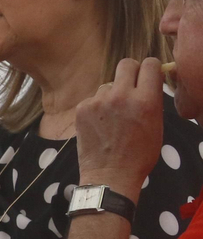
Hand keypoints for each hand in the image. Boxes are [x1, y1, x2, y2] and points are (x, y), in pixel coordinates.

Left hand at [75, 56, 164, 198]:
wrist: (111, 174)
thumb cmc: (139, 154)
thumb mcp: (156, 125)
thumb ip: (152, 99)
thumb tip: (150, 80)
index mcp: (145, 100)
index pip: (149, 64)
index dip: (150, 69)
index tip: (149, 75)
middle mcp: (121, 96)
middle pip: (126, 64)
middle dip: (131, 72)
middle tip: (131, 87)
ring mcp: (99, 101)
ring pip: (108, 84)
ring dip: (112, 94)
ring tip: (113, 116)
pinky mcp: (82, 108)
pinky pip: (93, 98)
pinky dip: (97, 107)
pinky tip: (100, 124)